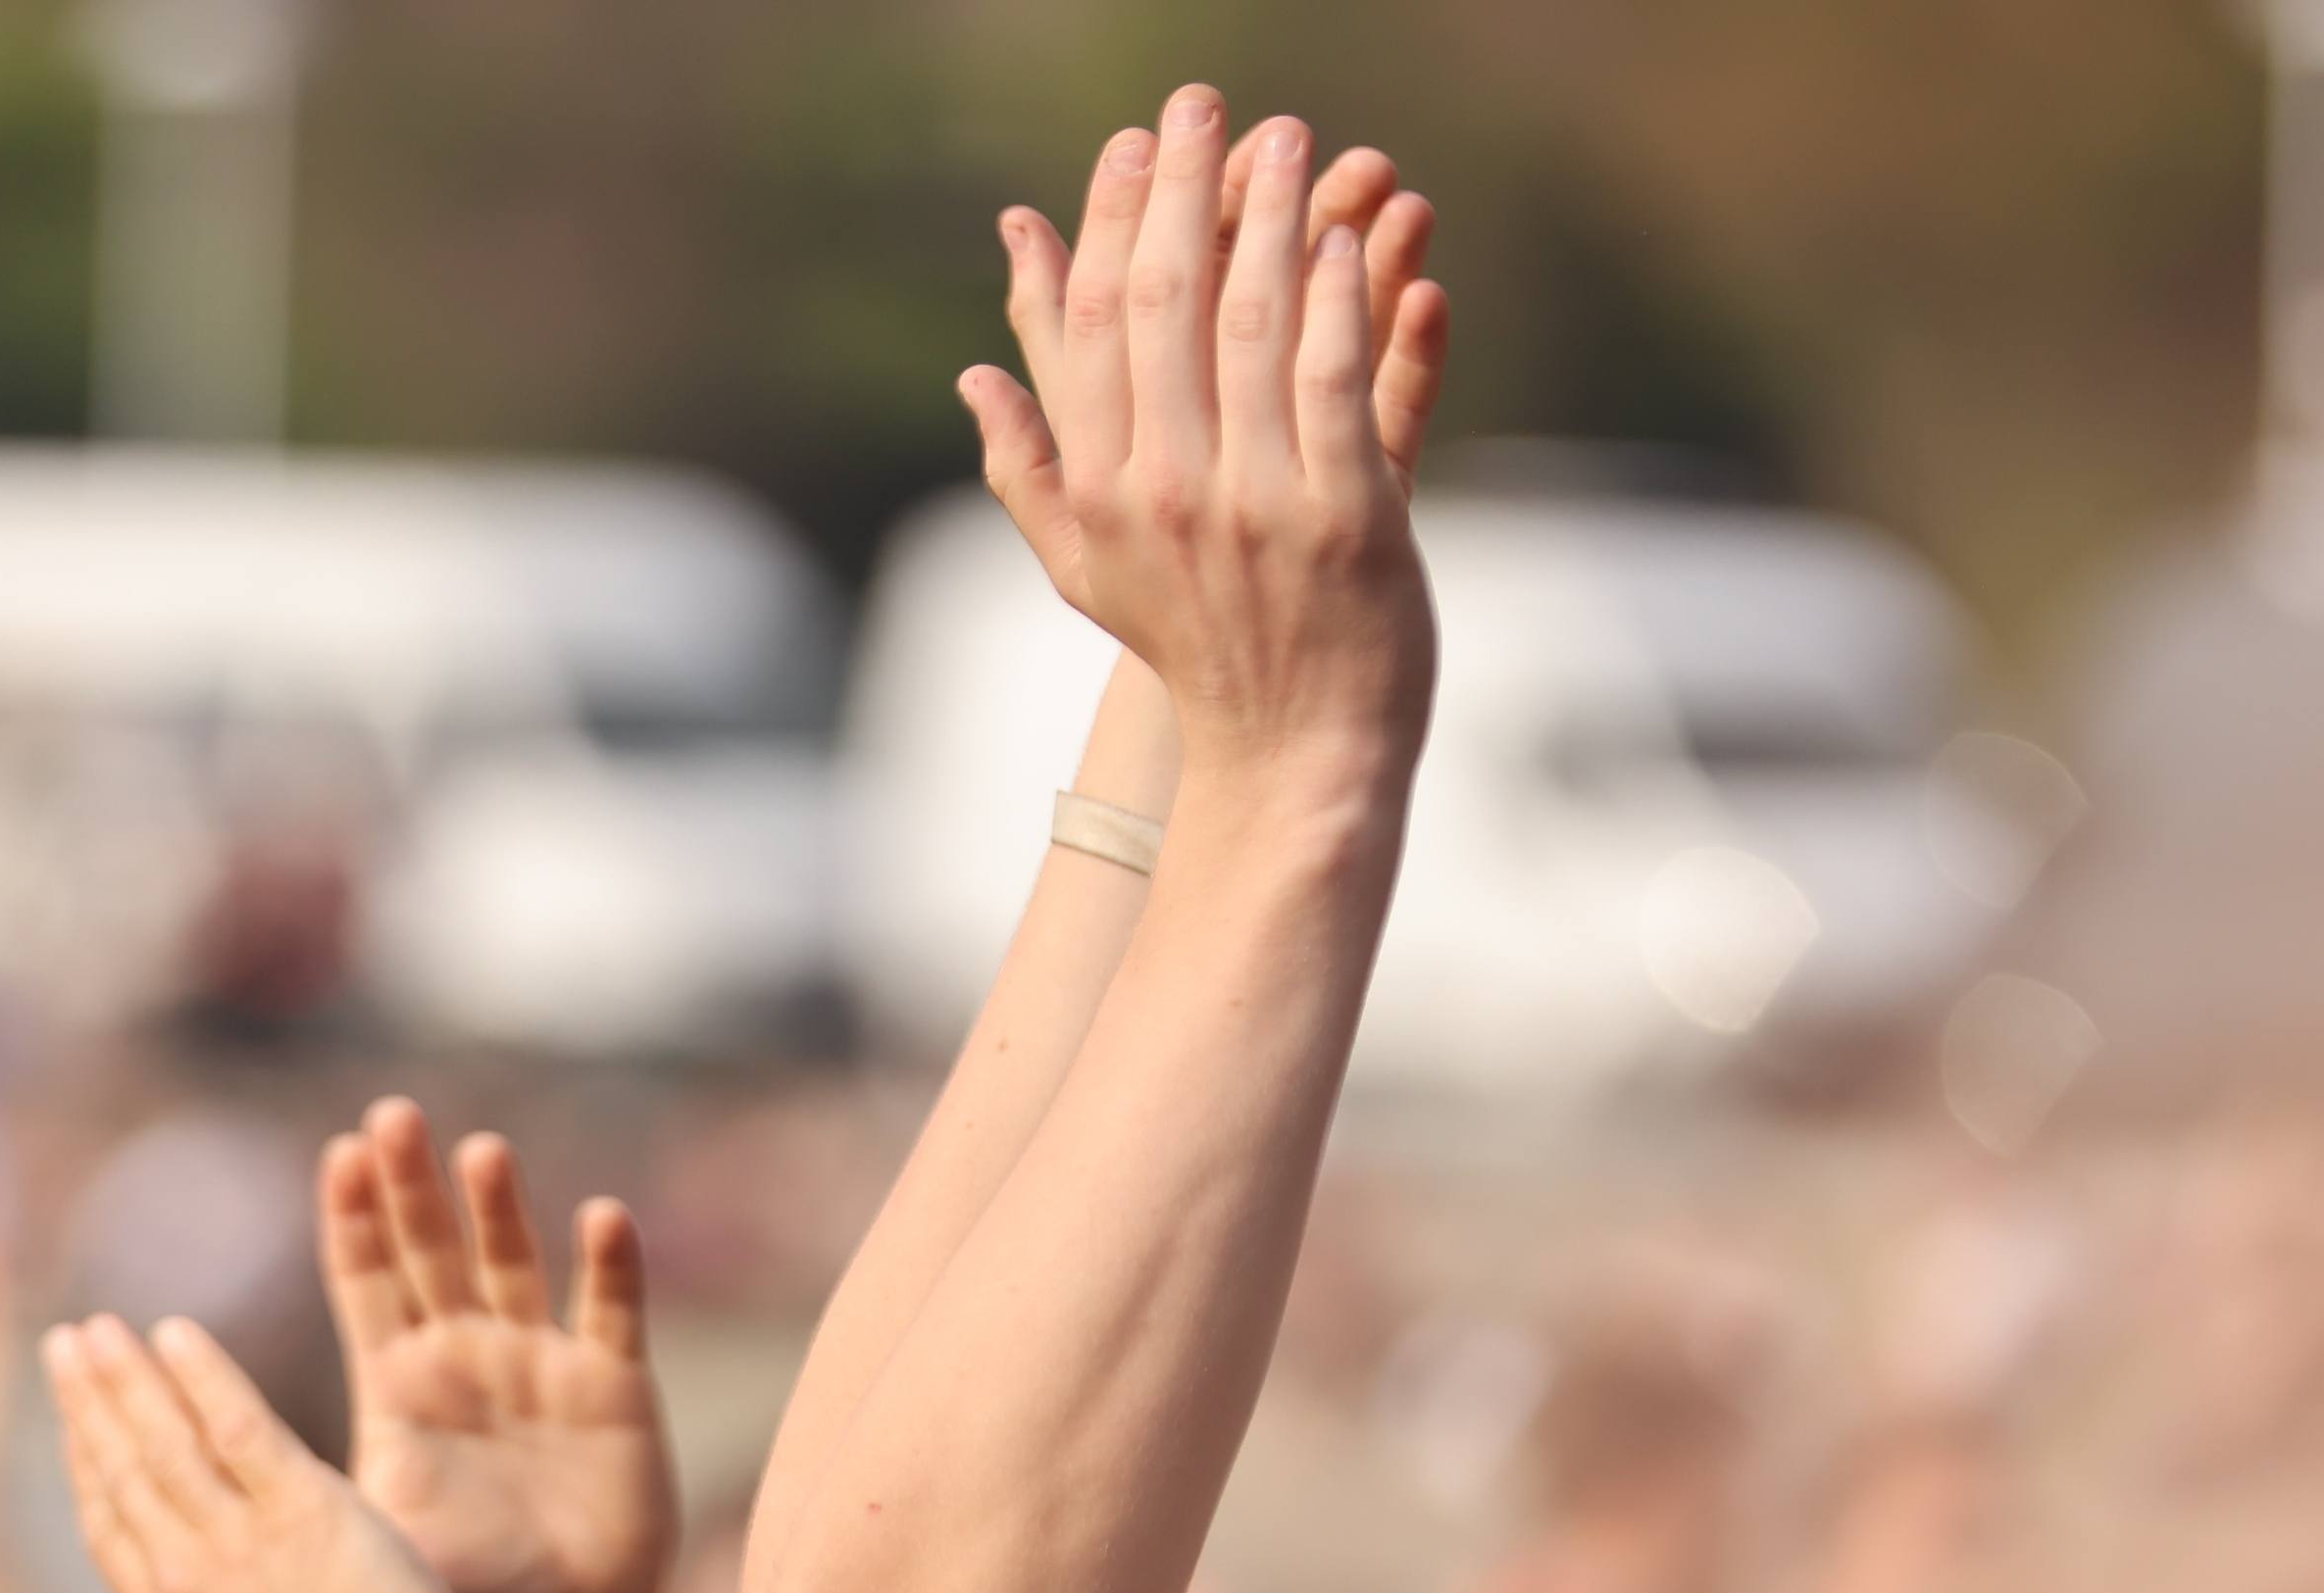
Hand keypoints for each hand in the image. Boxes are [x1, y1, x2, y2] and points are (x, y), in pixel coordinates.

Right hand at [48, 1312, 487, 1592]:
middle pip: (121, 1470)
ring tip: (100, 1328)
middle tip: (67, 1343)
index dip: (86, 1464)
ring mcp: (236, 1543)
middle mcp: (181, 1579)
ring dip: (125, 1375)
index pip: (111, 1526)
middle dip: (89, 1401)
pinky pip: (237, 1425)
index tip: (75, 1418)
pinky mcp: (302, 1511)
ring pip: (163, 1440)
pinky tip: (175, 1333)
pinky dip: (202, 1375)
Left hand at [316, 1099, 670, 1592]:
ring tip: (479, 1152)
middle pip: (433, 1250)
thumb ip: (280, 1514)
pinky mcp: (614, 1388)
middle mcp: (467, 1357)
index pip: (366, 1280)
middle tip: (392, 1116)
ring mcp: (542, 1365)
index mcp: (399, 1385)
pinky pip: (613, 1312)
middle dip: (413, 1186)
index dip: (352, 1216)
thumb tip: (189, 1489)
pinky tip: (601, 1217)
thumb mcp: (356, 1549)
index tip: (338, 1153)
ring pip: (516, 1264)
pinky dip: (611, 1266)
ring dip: (499, 1208)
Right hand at [962, 93, 1435, 780]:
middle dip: (1182, 187)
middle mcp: (1164, 490)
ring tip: (1289, 137)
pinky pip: (1334, 382)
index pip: (1089, 326)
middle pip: (1162, 303)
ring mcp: (1255, 504)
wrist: (1296, 757)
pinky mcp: (1346, 517)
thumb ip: (1030, 471)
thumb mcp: (1089, 571)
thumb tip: (974, 378)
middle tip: (1200, 105)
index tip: (1129, 146)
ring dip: (1271, 215)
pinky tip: (1349, 237)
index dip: (1105, 223)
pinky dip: (1340, 301)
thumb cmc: (1197, 654)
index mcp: (1099, 491)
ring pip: (1252, 325)